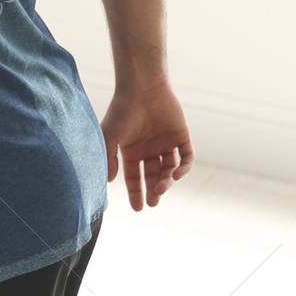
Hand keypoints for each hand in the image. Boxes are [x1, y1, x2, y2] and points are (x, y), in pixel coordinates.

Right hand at [101, 78, 192, 209]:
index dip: (136, 193)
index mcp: (132, 151)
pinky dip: (184, 168)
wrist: (141, 87)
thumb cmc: (122, 111)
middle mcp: (149, 149)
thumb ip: (109, 160)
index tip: (138, 208)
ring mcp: (166, 142)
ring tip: (161, 187)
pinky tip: (176, 175)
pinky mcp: (181, 135)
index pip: (135, 177)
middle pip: (154, 176)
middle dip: (154, 190)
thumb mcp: (109, 138)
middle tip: (153, 201)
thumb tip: (109, 182)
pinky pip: (186, 157)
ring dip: (167, 181)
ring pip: (170, 169)